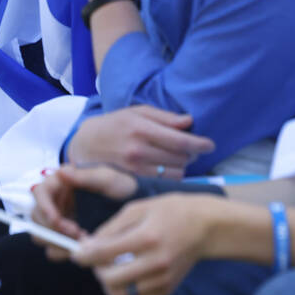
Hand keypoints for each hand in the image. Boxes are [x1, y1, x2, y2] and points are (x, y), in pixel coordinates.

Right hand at [30, 164, 138, 260]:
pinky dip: (65, 251)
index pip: (39, 193)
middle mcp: (55, 201)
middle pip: (36, 218)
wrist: (135, 204)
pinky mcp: (66, 236)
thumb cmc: (121, 185)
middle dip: (52, 229)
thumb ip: (85, 176)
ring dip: (58, 242)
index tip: (57, 220)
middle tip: (76, 232)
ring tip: (82, 240)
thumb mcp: (107, 178)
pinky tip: (84, 246)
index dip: (44, 207)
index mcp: (60, 183)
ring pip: (42, 236)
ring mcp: (59, 220)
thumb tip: (62, 171)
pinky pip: (55, 248)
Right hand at [67, 105, 213, 178]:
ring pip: (175, 173)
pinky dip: (171, 176)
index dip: (200, 144)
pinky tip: (166, 168)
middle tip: (189, 149)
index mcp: (141, 129)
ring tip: (176, 158)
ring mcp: (135, 169)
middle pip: (181, 158)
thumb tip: (189, 121)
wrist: (84, 145)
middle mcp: (138, 151)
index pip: (180, 141)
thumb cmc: (113, 125)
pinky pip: (164, 182)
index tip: (210, 144)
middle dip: (191, 154)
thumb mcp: (136, 113)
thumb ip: (164, 117)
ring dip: (182, 166)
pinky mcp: (133, 182)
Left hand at [71, 193, 218, 294]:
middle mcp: (155, 262)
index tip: (76, 254)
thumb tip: (87, 246)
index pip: (103, 253)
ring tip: (109, 268)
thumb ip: (110, 229)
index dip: (82, 256)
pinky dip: (122, 294)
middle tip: (96, 259)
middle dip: (95, 270)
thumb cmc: (168, 212)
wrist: (204, 227)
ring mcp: (162, 280)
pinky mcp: (166, 290)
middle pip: (110, 280)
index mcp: (146, 237)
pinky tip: (123, 277)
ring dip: (107, 285)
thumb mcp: (137, 208)